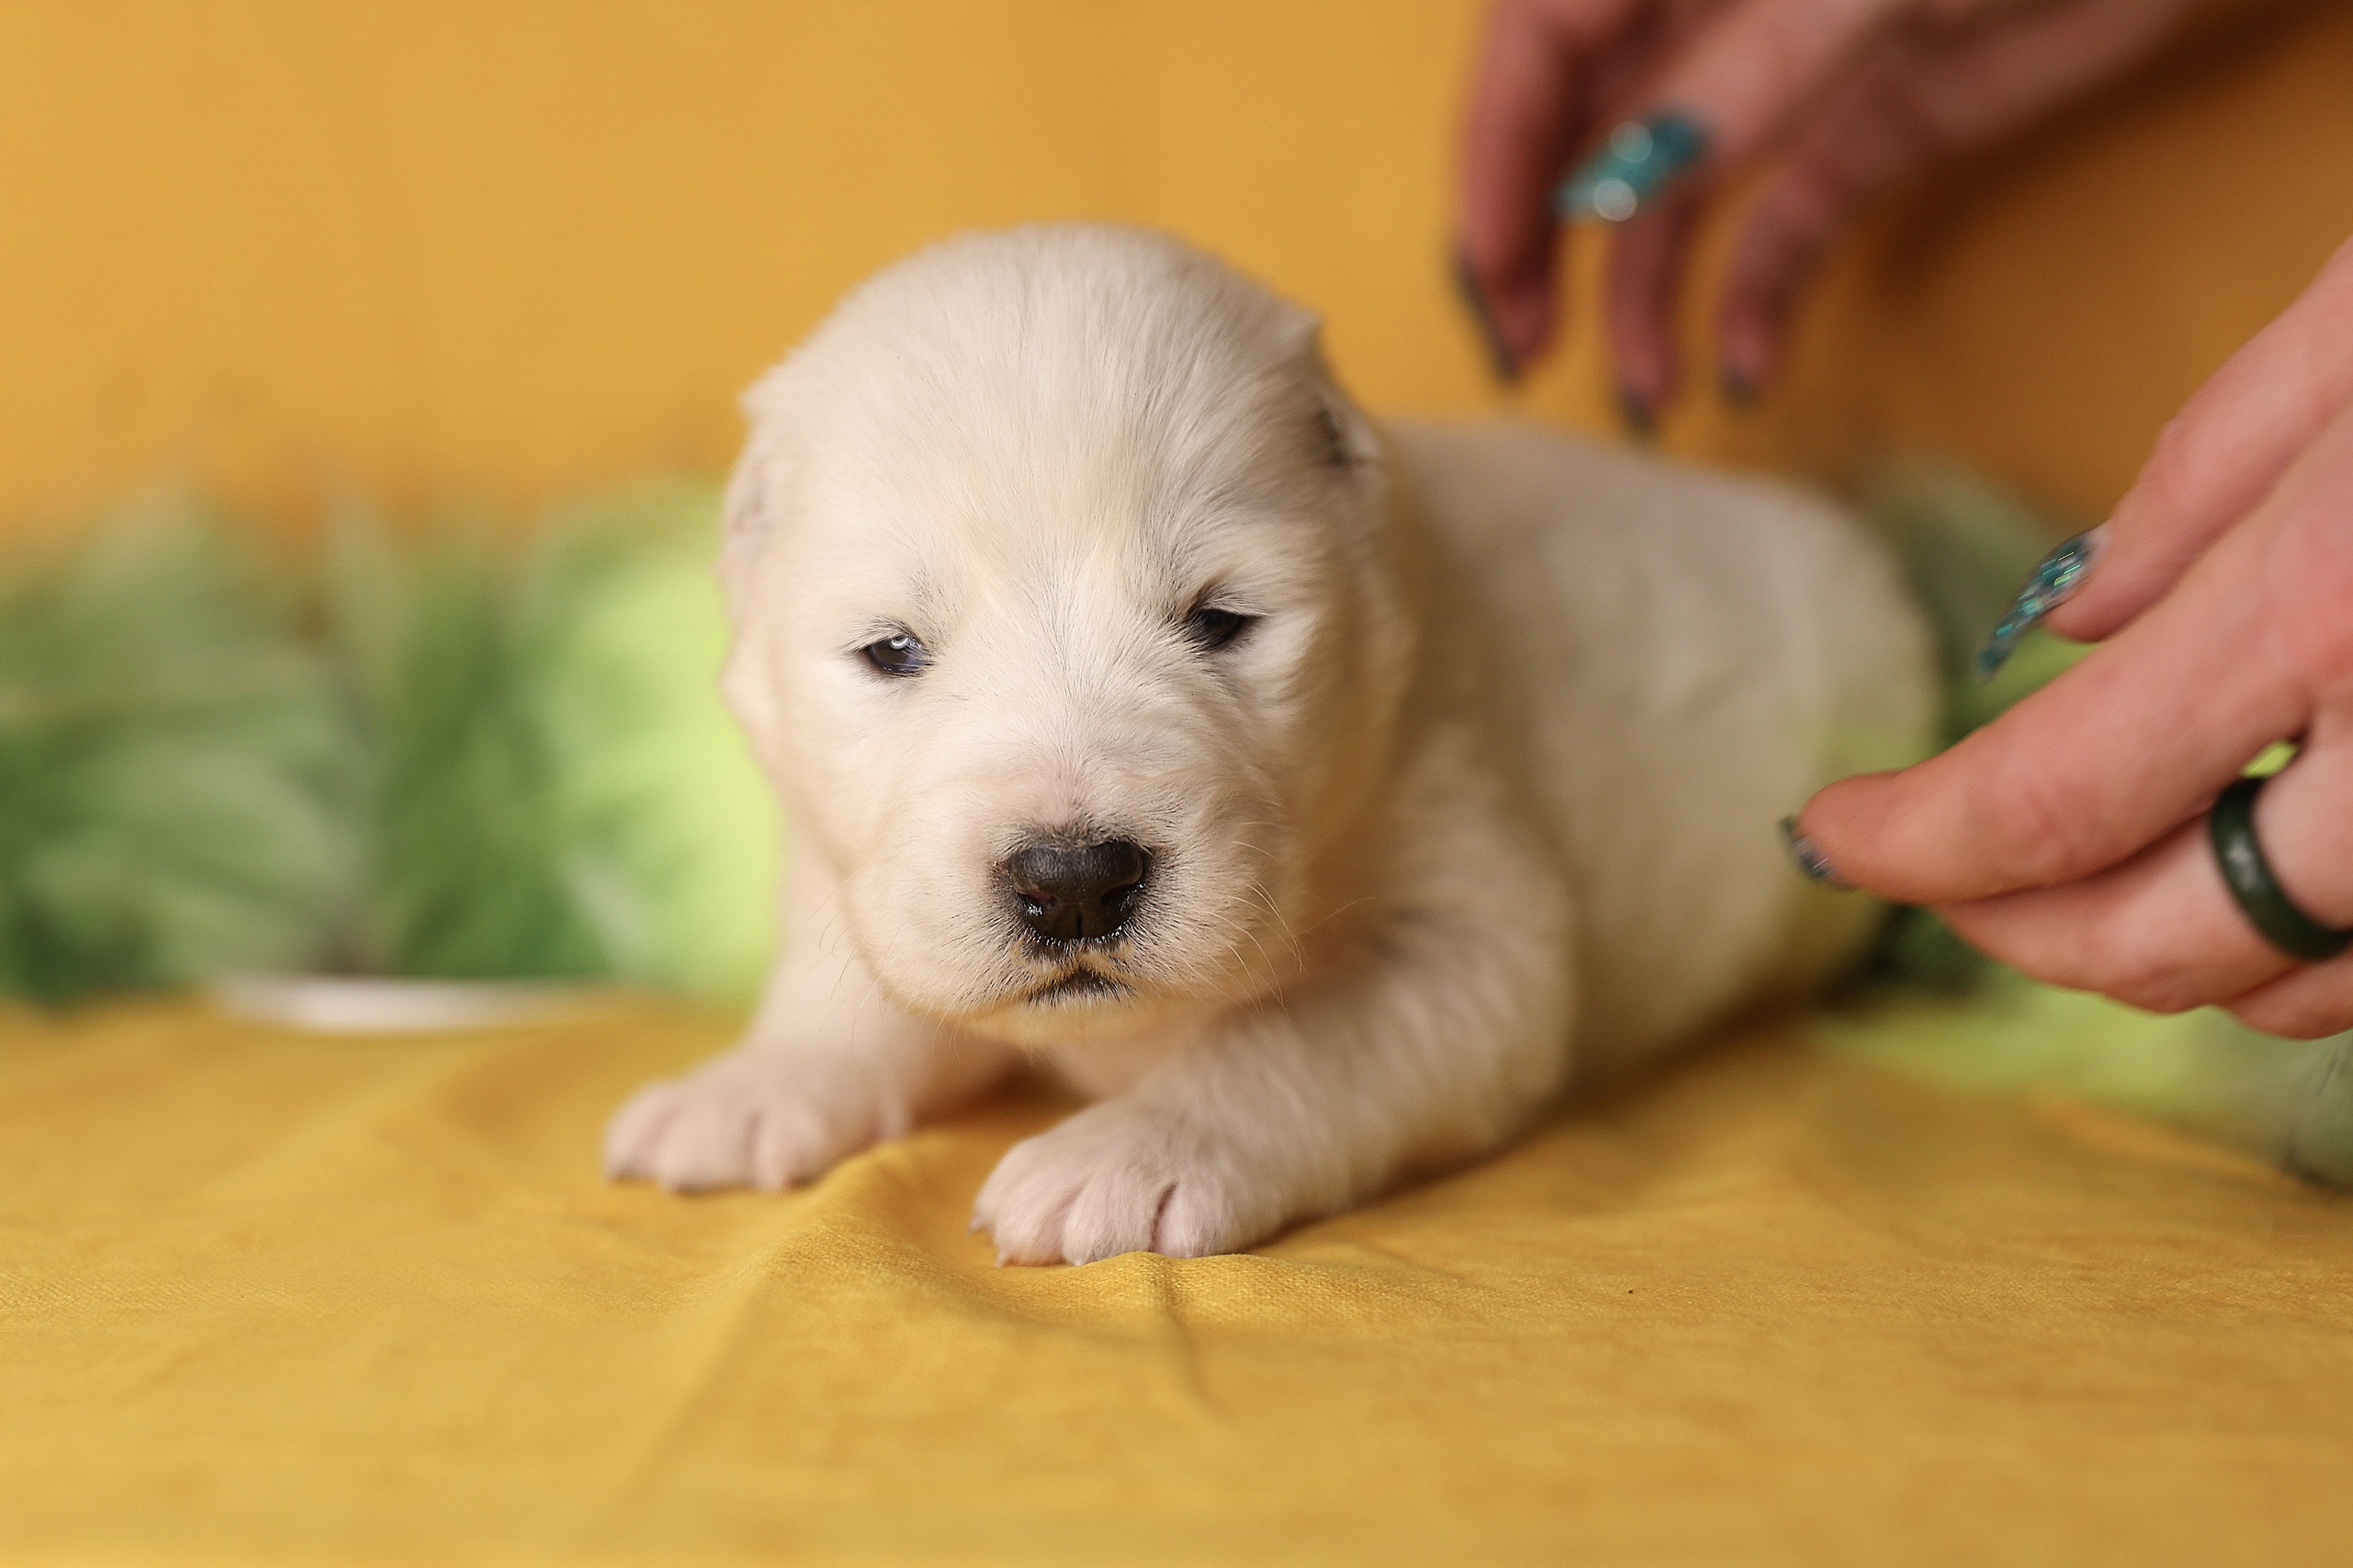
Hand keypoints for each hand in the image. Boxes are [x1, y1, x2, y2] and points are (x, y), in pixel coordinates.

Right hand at [1456, 0, 2193, 403]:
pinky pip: (1779, 232)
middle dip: (1538, 250)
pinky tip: (1747, 370)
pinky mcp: (1867, 131)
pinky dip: (1755, 305)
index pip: (1537, 49)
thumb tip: (1598, 192)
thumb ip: (1734, 73)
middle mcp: (1711, 6)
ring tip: (1641, 396)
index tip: (1488, 270)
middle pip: (1580, 135)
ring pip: (1667, 203)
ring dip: (1641, 304)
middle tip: (1520, 353)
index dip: (1493, 159)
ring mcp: (1788, 76)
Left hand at [1790, 236, 2352, 1037]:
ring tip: (2076, 865)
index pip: (2051, 801)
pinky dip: (2310, 947)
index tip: (1825, 830)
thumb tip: (2062, 622)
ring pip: (2302, 988)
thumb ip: (2199, 485)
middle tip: (1931, 868)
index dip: (1910, 842)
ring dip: (2162, 951)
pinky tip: (2267, 856)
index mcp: (2340, 605)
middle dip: (2012, 926)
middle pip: (2161, 943)